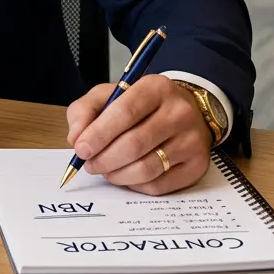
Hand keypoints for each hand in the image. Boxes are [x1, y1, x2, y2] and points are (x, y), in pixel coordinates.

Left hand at [66, 75, 212, 194]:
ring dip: (117, 175)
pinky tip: (126, 176)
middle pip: (134, 144)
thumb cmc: (142, 104)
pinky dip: (135, 185)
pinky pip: (159, 185)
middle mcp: (179, 113)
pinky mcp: (197, 166)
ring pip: (147, 168)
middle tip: (90, 164)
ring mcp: (192, 141)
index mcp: (155, 88)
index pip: (124, 112)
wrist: (186, 111)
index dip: (99, 134)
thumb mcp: (111, 94)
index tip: (81, 148)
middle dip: (104, 159)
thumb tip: (76, 137)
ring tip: (105, 170)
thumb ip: (86, 110)